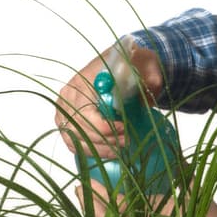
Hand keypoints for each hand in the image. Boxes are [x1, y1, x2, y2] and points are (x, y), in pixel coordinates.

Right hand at [55, 39, 164, 157]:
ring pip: (75, 138)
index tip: (124, 128)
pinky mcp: (68, 119)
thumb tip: (150, 86)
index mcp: (84, 80)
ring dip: (98, 148)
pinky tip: (110, 151)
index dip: (104, 126)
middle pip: (79, 127)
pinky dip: (91, 150)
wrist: (128, 66)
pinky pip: (74, 142)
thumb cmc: (134, 67)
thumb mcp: (146, 67)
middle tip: (126, 142)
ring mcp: (66, 107)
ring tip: (120, 148)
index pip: (85, 111)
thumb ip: (149, 76)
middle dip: (104, 140)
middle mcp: (70, 93)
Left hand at [76, 180, 216, 216]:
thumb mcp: (192, 189)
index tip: (83, 181)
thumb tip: (167, 143)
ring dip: (101, 216)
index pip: (110, 206)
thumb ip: (177, 166)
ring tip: (95, 201)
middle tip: (82, 189)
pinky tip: (116, 216)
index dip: (94, 193)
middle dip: (90, 205)